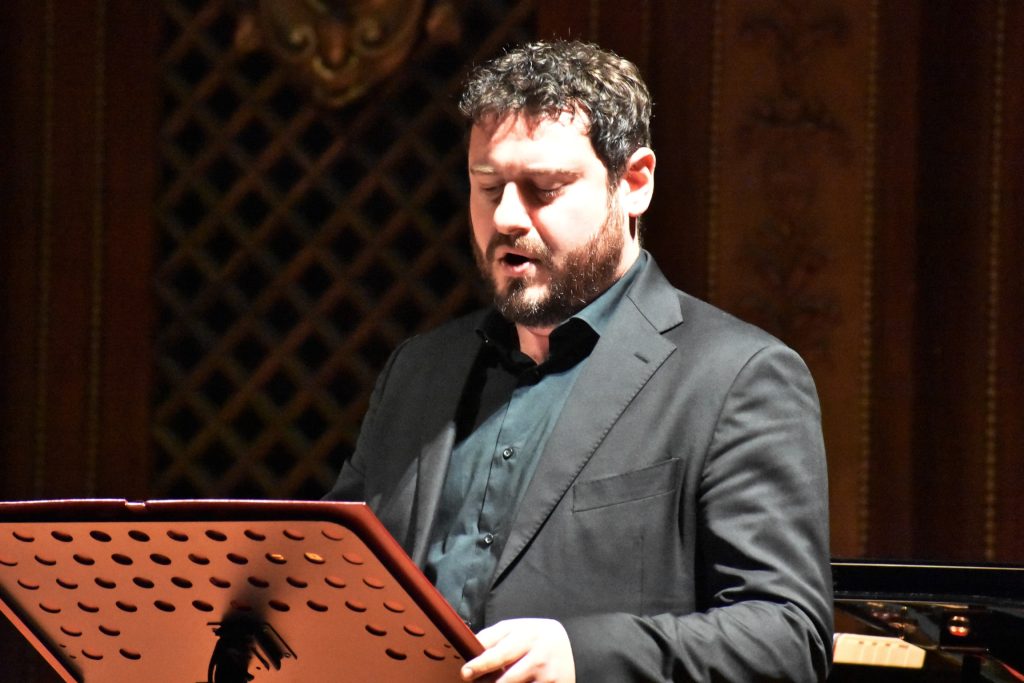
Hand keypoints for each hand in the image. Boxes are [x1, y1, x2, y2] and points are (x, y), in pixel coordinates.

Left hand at [460, 618, 575, 682]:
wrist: (576, 648)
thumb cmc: (537, 638)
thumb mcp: (518, 629)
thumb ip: (493, 637)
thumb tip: (467, 648)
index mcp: (529, 634)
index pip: (500, 652)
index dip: (481, 663)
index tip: (466, 672)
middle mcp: (540, 656)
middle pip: (507, 678)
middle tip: (469, 680)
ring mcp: (549, 677)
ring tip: (491, 682)